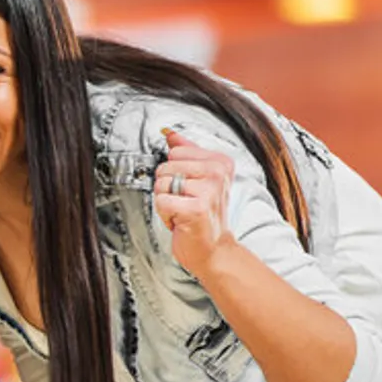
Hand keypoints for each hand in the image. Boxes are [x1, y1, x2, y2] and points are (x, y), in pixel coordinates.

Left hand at [154, 128, 236, 277]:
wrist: (212, 248)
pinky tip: (180, 220)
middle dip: (167, 187)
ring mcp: (209, 191)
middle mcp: (218, 173)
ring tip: (182, 210)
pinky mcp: (196, 208)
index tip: (188, 187)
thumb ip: (186, 152)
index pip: (175, 152)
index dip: (174, 172)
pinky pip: (161, 201)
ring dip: (165, 201)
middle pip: (165, 166)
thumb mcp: (197, 179)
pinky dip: (164, 214)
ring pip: (161, 183)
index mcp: (220, 162)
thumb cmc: (202, 214)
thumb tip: (170, 133)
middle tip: (184, 201)